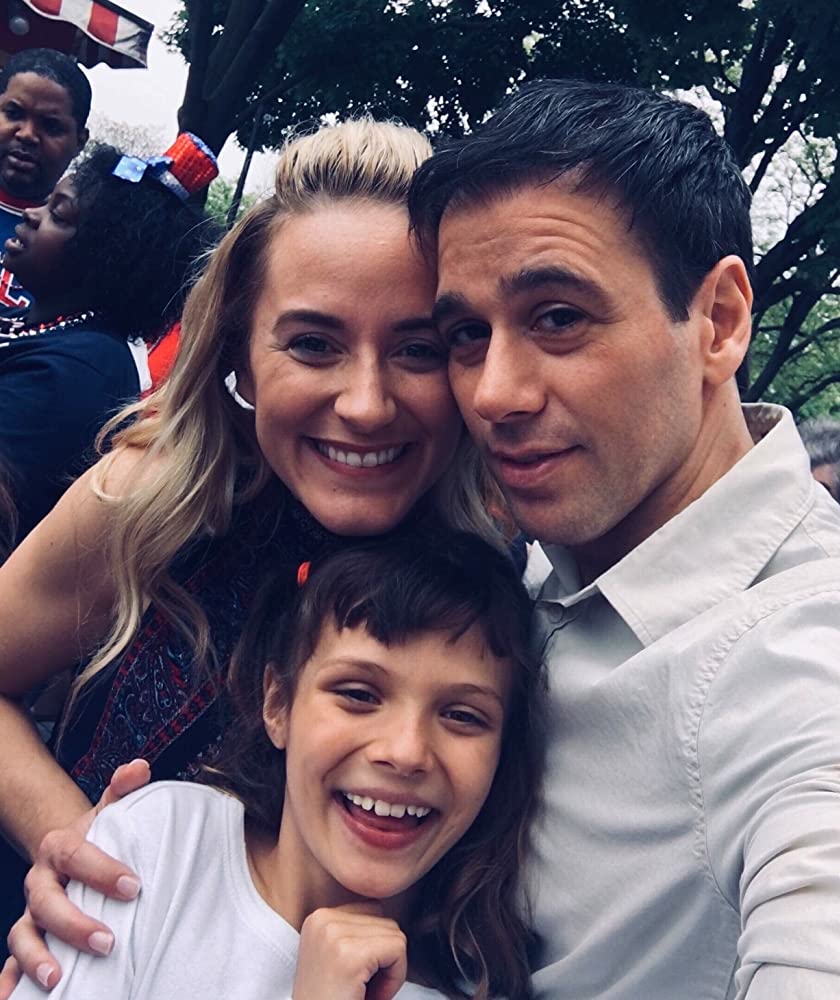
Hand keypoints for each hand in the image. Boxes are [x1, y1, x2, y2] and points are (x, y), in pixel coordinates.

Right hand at [0, 759, 149, 996]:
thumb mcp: (109, 810)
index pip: (76, 855)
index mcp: (60, 847)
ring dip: (36, 958)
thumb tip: (140, 767)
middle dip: (74, 924)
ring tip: (56, 979)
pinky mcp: (26, 940)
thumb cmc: (98, 836)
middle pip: (47, 902)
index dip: (101, 870)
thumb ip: (124, 788)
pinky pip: (11, 963)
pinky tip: (14, 998)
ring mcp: (29, 913)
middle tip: (107, 942)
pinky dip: (9, 981)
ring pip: (22, 935)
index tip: (133, 886)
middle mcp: (39, 881)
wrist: (70, 855)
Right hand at [293, 903, 407, 999]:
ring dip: (389, 969)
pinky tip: (371, 995)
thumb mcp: (336, 957)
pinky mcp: (350, 955)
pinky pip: (398, 949)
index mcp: (319, 917)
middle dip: (384, 958)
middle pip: (386, 921)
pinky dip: (395, 978)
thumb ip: (357, 931)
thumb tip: (392, 912)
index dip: (376, 948)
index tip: (359, 976)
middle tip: (363, 988)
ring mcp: (333, 934)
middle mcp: (322, 919)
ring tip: (364, 991)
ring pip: (395, 934)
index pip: (373, 910)